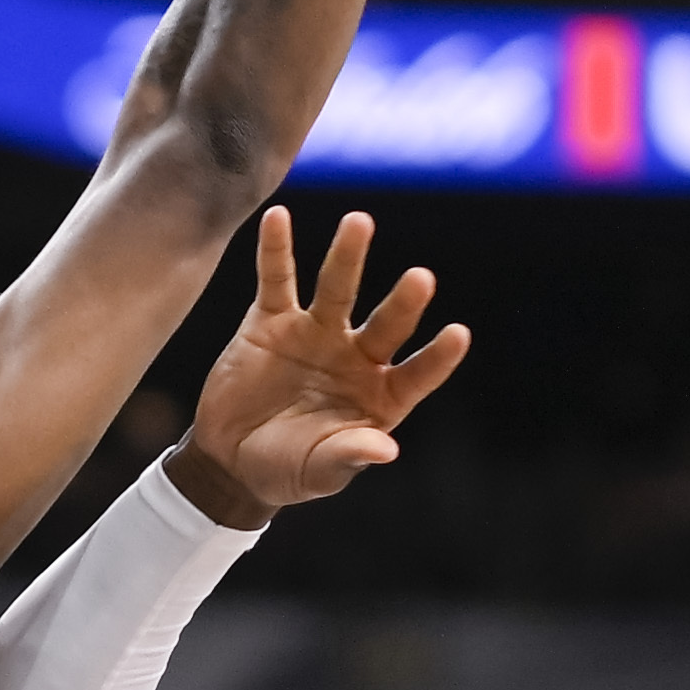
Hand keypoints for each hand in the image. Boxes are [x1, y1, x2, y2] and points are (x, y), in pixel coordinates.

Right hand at [173, 207, 470, 526]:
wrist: (231, 460)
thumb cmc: (286, 470)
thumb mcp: (318, 471)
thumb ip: (349, 456)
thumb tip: (386, 450)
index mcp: (379, 396)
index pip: (417, 374)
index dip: (438, 358)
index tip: (459, 334)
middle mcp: (355, 357)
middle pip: (386, 323)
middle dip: (403, 302)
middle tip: (421, 278)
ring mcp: (315, 333)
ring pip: (338, 288)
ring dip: (348, 257)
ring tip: (359, 223)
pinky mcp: (272, 320)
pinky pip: (276, 279)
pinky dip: (276, 249)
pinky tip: (278, 218)